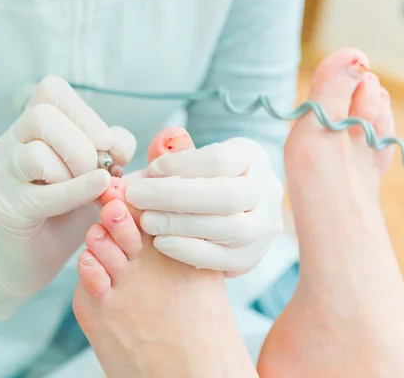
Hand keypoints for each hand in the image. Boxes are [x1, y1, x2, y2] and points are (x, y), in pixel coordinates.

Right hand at [0, 76, 135, 319]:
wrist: (32, 259)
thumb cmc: (66, 212)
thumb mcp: (93, 173)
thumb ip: (110, 150)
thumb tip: (117, 143)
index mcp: (29, 127)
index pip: (51, 90)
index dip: (85, 113)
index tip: (106, 144)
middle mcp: (8, 143)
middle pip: (42, 117)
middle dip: (82, 145)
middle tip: (99, 172)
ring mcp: (0, 174)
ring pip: (36, 154)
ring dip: (75, 172)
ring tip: (89, 191)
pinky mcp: (4, 207)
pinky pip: (44, 194)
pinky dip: (78, 190)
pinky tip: (99, 190)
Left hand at [125, 137, 283, 276]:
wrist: (227, 216)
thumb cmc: (201, 180)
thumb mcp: (193, 160)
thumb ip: (173, 154)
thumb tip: (161, 143)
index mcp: (252, 157)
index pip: (220, 160)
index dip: (181, 165)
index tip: (150, 170)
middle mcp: (267, 191)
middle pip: (227, 195)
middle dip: (175, 196)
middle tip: (136, 196)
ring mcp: (264, 228)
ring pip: (228, 229)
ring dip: (180, 225)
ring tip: (146, 220)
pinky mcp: (251, 258)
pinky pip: (222, 259)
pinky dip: (188, 250)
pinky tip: (161, 242)